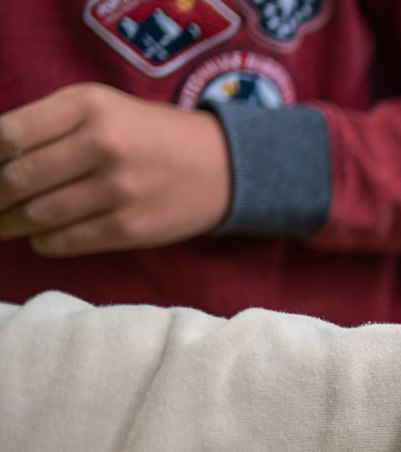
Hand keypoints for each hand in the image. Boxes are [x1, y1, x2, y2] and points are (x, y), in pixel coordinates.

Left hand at [0, 84, 231, 256]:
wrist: (224, 167)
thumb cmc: (150, 135)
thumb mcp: (102, 107)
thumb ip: (49, 124)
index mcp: (90, 106)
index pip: (7, 135)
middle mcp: (103, 144)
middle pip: (16, 178)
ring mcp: (118, 190)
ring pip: (36, 215)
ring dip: (9, 223)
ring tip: (4, 223)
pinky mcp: (130, 228)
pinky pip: (64, 241)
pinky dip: (42, 242)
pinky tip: (41, 236)